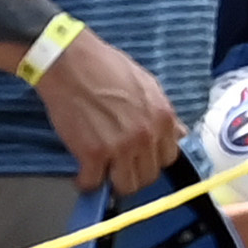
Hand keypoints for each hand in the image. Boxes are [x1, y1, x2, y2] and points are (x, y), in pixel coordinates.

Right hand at [34, 25, 191, 190]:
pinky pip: (92, 182)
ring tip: (103, 173)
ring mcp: (120, 147)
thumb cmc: (106, 68)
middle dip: (135, 173)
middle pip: (149, 175)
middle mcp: (147, 136)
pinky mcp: (92, 153)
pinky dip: (86, 182)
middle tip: (120, 167)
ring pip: (126, 185)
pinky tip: (83, 173)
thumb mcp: (148, 85)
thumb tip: (177, 133)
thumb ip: (162, 114)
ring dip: (114, 182)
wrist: (70, 63)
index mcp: (163, 118)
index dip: (153, 159)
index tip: (140, 158)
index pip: (169, 157)